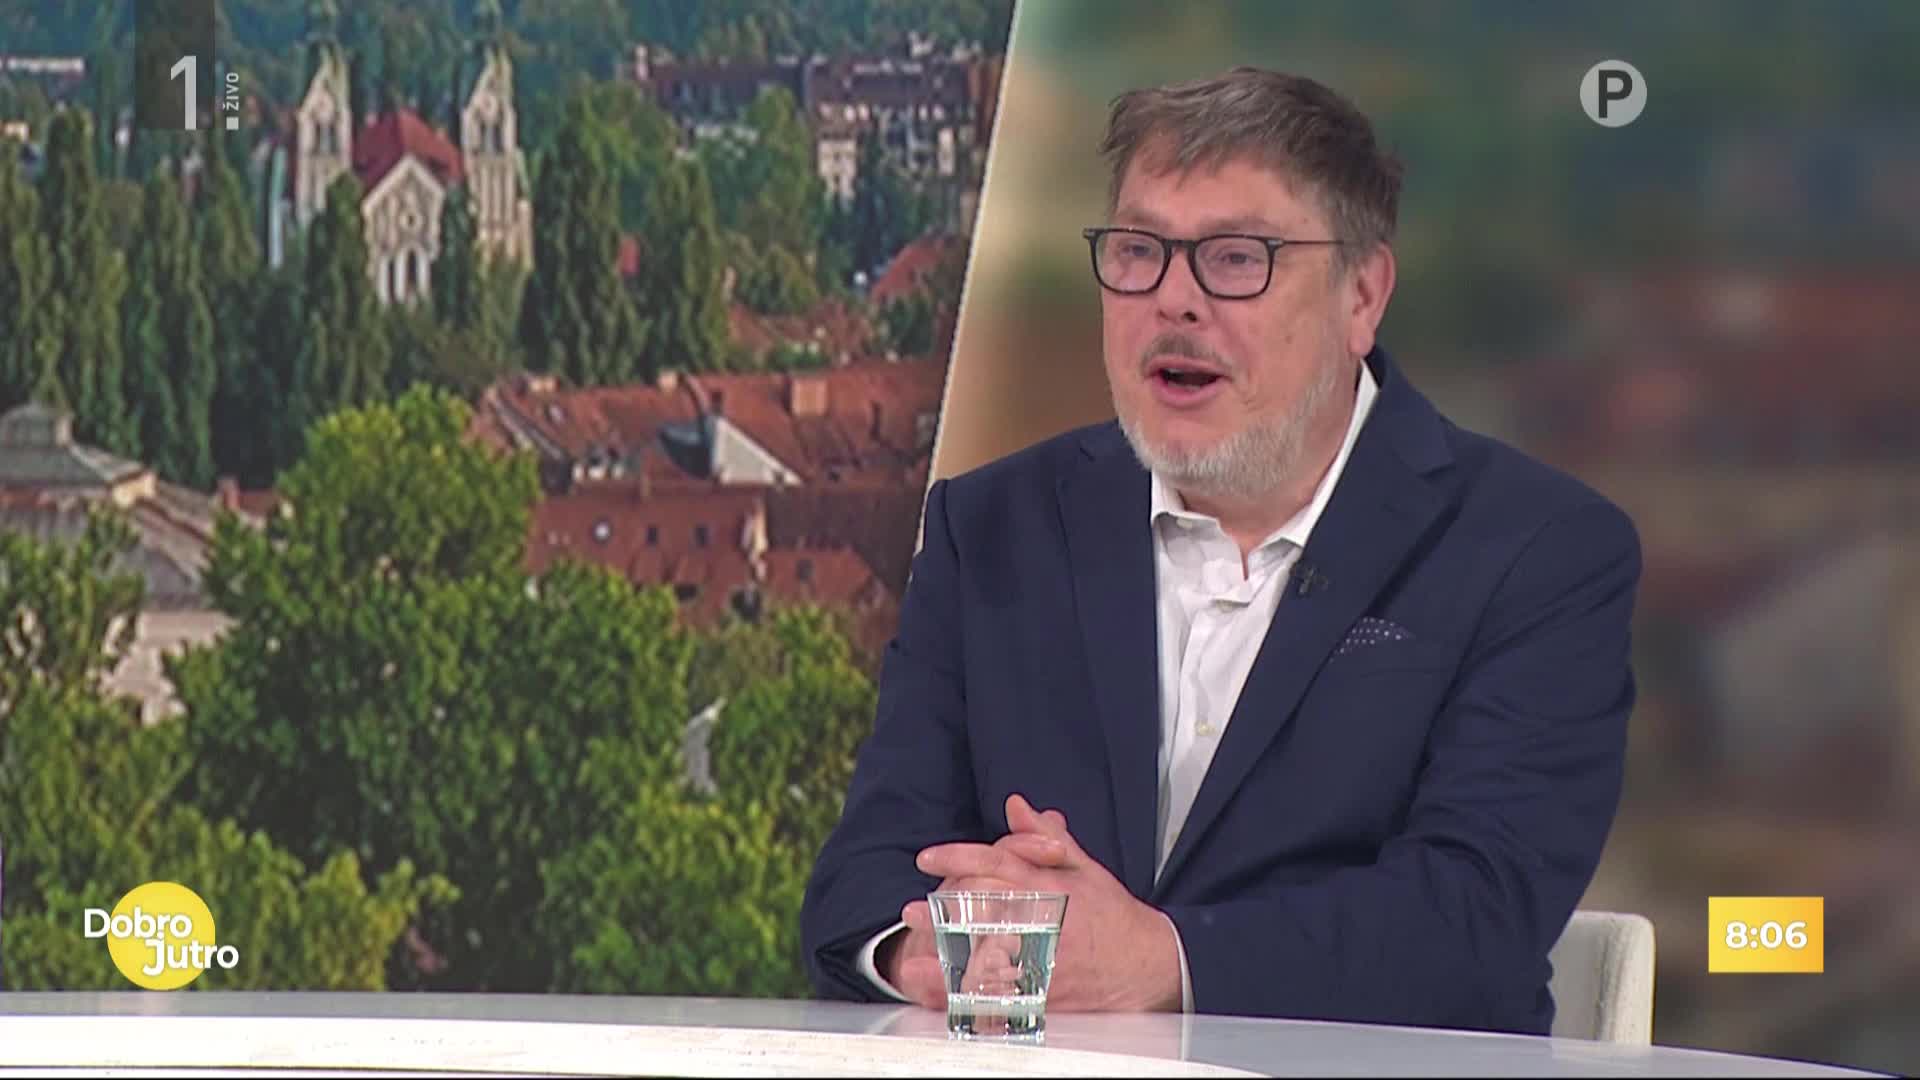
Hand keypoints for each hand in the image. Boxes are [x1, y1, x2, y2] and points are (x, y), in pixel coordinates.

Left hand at [908, 794, 1181, 1012]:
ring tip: (915, 954)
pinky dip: (974, 996)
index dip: (958, 858)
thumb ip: (1043, 837)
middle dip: (944, 909)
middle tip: (912, 909)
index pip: (997, 864)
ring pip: (990, 955)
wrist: (1147, 964)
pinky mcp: (1047, 994)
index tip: (928, 858)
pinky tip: (948, 994)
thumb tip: (1015, 806)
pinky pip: (1005, 996)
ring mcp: (1045, 959)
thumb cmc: (1113, 915)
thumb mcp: (1083, 867)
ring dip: (950, 954)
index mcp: (1050, 885)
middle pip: (986, 909)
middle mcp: (1045, 920)